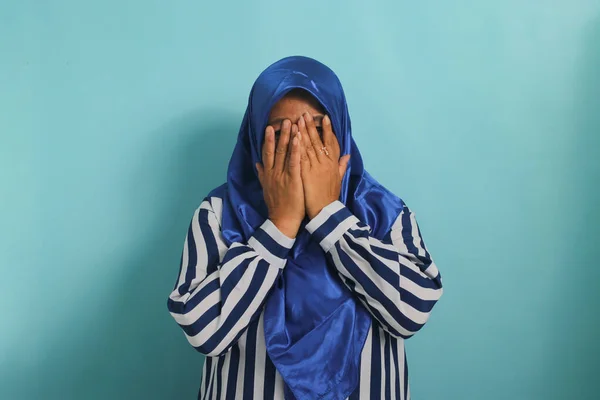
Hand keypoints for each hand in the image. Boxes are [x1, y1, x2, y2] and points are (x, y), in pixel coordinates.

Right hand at [256, 120, 303, 237]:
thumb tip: (257, 164)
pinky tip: (298, 139)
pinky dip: (296, 150)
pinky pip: (294, 162)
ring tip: (291, 123)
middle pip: (276, 149)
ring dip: (288, 137)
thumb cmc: (277, 205)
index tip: (269, 127)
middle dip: (280, 134)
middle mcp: (273, 172)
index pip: (267, 153)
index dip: (269, 140)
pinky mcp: (292, 179)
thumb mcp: (266, 188)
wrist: (282, 220)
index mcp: (268, 173)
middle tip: (284, 120)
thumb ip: (262, 174)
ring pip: (284, 152)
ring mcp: (282, 175)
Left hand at [298, 112, 349, 219]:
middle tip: (306, 114)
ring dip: (303, 132)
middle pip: (318, 141)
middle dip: (311, 126)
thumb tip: (347, 156)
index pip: (331, 143)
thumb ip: (341, 166)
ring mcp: (315, 167)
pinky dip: (296, 146)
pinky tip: (293, 136)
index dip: (328, 130)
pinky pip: (300, 157)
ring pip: (308, 146)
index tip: (325, 118)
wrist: (325, 212)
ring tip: (298, 120)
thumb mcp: (339, 180)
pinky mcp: (306, 173)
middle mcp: (325, 163)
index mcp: (333, 164)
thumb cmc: (330, 197)